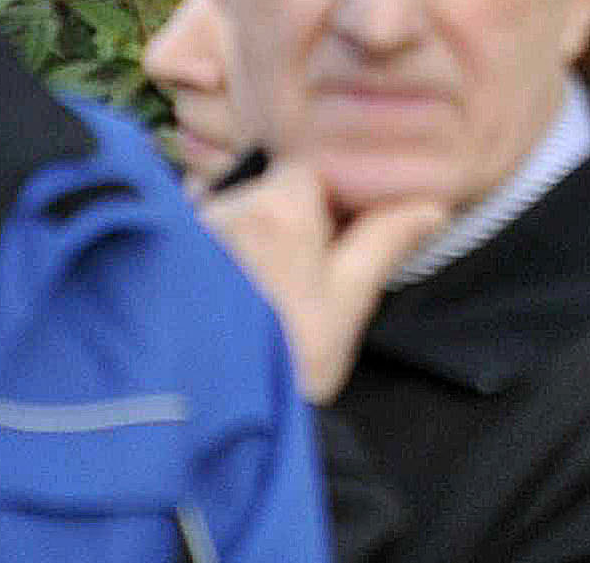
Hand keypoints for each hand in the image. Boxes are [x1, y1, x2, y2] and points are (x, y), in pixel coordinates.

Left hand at [196, 159, 445, 401]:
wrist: (204, 421)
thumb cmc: (284, 362)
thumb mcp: (346, 306)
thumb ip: (384, 244)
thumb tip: (430, 204)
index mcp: (277, 208)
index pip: (312, 168)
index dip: (337, 197)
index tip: (348, 236)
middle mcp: (224, 205)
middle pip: (271, 188)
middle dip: (296, 218)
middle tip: (313, 274)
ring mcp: (186, 233)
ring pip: (238, 214)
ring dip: (259, 238)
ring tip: (272, 292)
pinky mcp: (159, 260)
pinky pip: (205, 239)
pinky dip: (225, 256)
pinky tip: (237, 296)